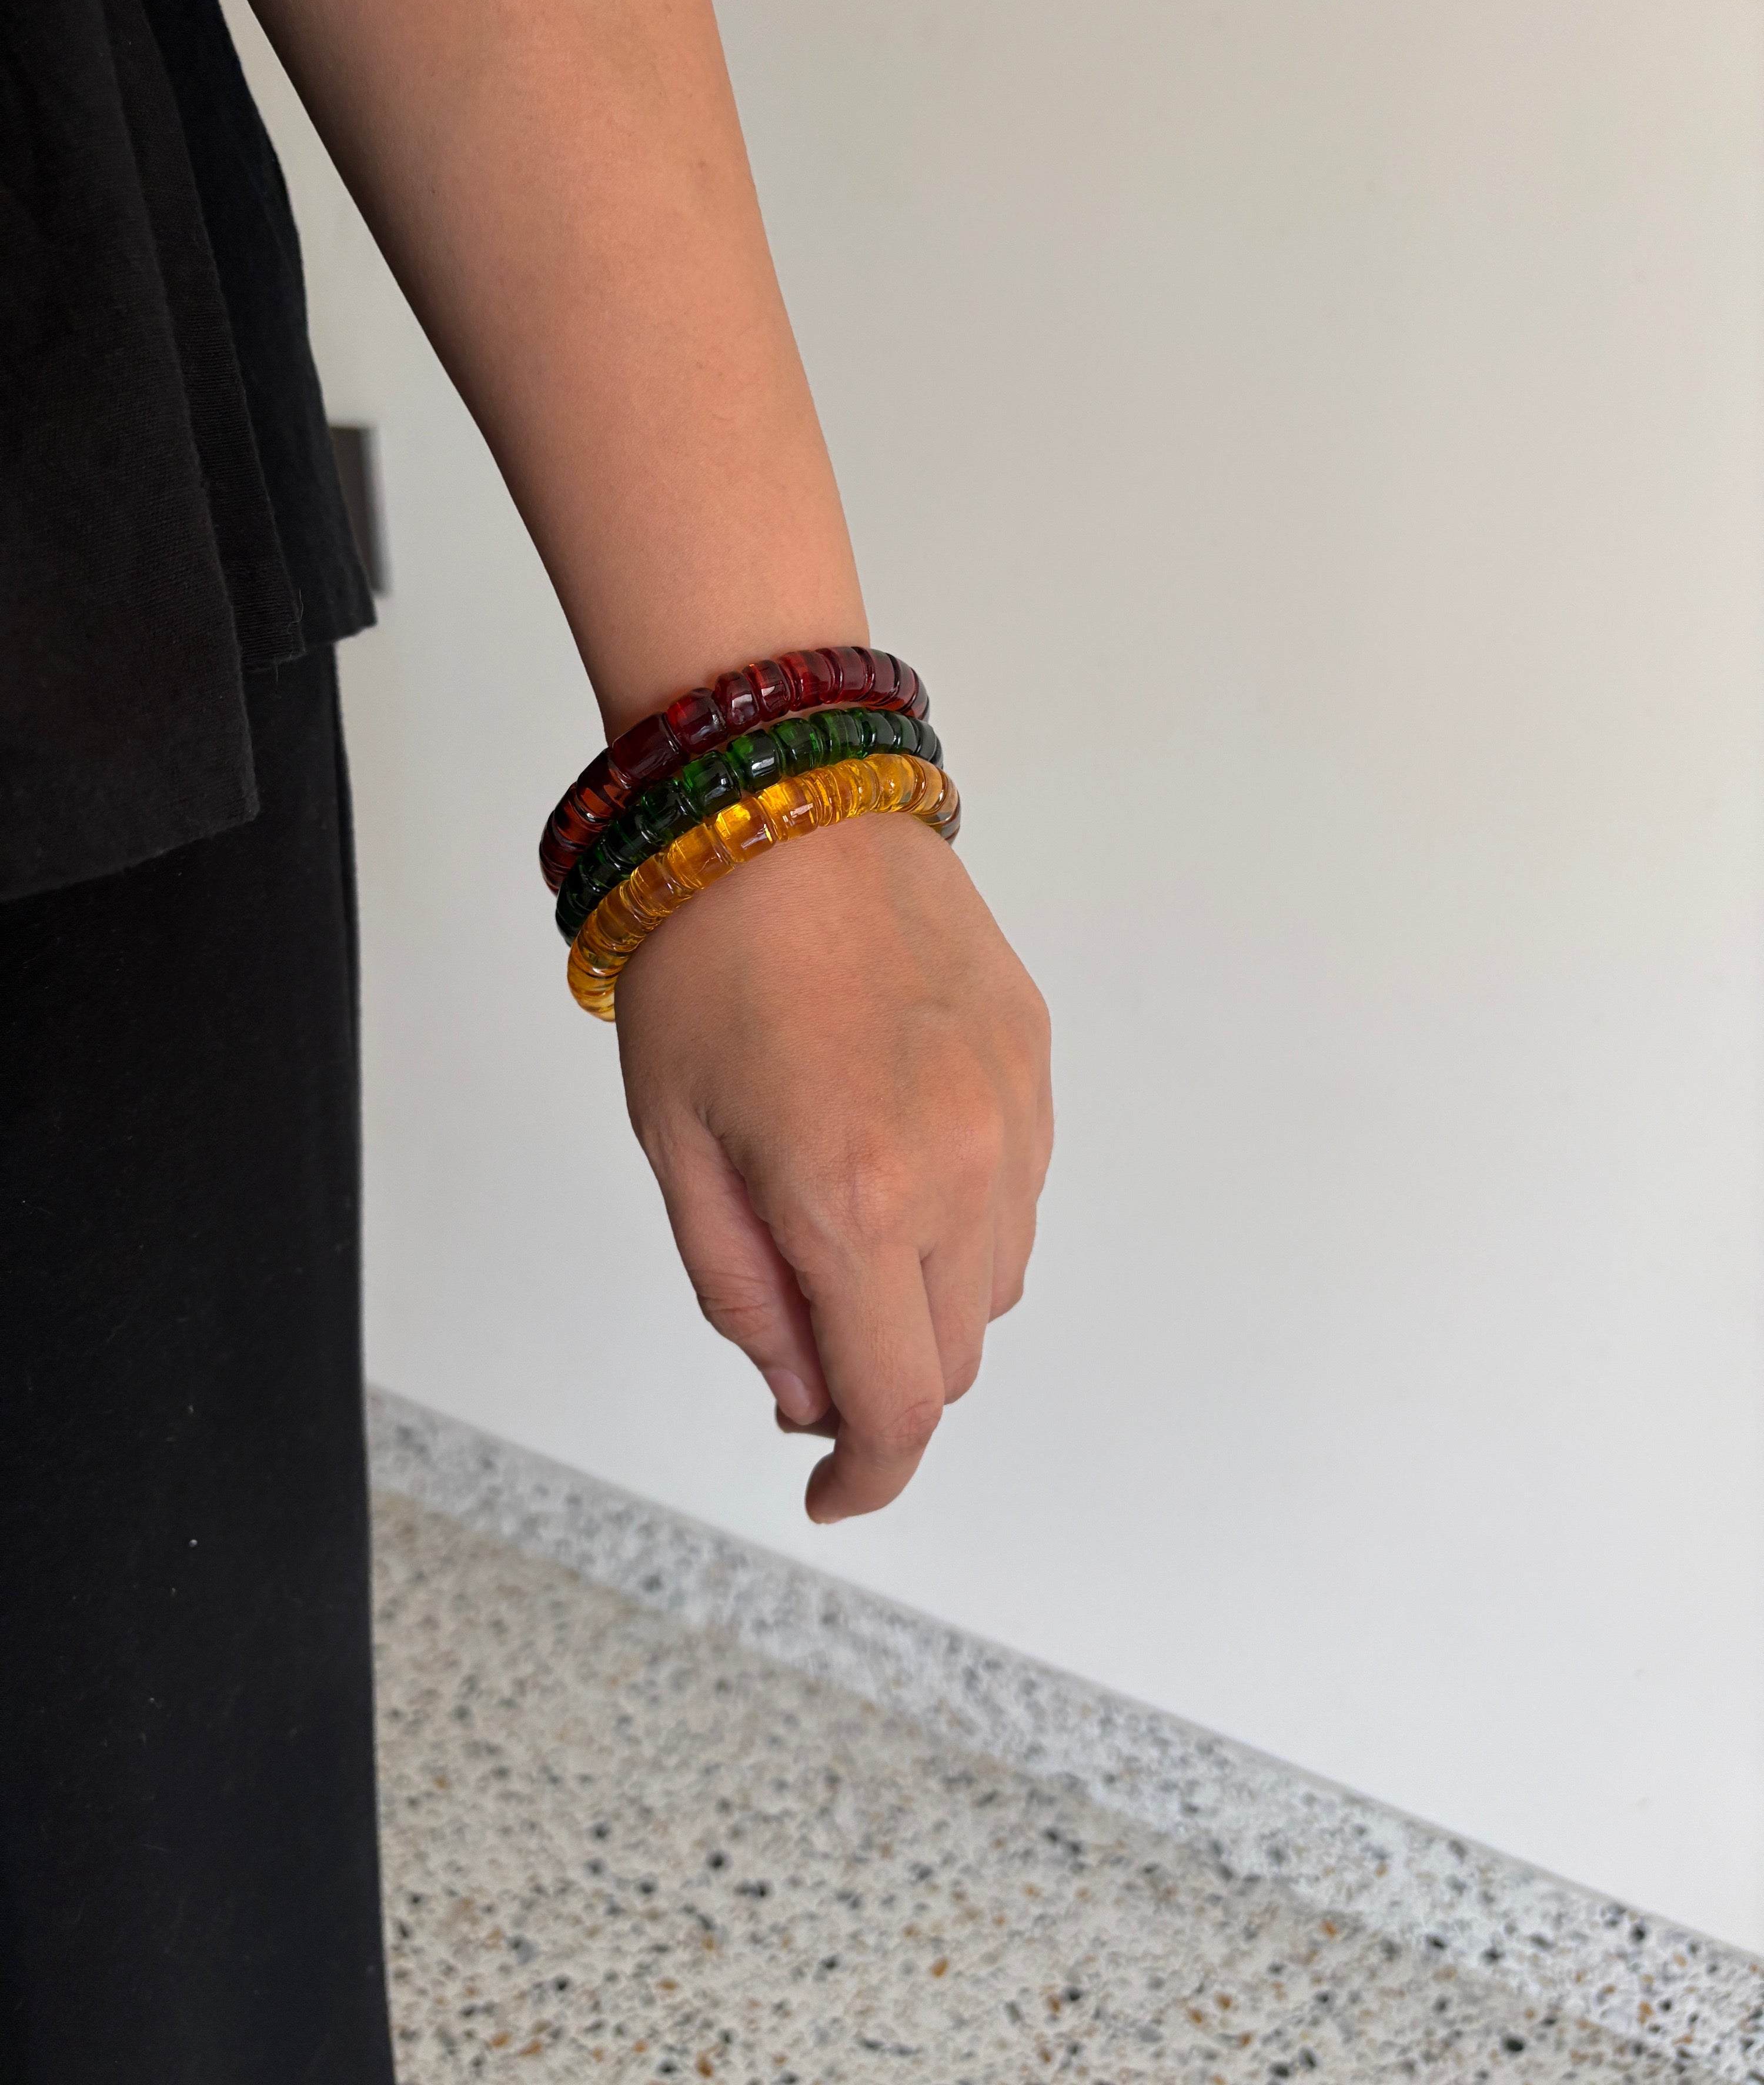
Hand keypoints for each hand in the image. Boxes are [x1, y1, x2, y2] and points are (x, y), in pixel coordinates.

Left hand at [614, 811, 1052, 1521]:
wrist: (779, 802)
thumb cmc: (703, 965)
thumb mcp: (676, 1150)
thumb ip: (744, 1295)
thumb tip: (806, 1394)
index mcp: (852, 1198)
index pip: (899, 1403)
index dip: (867, 1476)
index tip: (832, 1494)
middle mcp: (959, 1167)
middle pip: (954, 1355)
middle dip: (880, 1375)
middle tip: (801, 1327)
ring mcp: (1012, 1112)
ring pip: (996, 1282)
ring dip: (926, 1297)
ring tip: (840, 1212)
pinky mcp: (1034, 1062)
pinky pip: (1019, 1193)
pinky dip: (964, 1219)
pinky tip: (894, 1151)